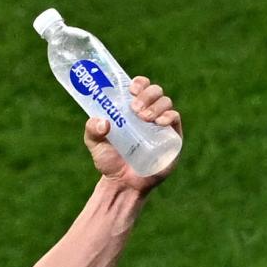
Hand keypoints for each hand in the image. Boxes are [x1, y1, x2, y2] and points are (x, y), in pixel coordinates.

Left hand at [85, 76, 181, 191]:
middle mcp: (150, 112)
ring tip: (144, 118)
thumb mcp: (95, 144)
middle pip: (155, 91)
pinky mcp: (172, 137)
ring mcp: (162, 124)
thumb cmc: (110, 161)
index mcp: (133, 109)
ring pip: (166, 102)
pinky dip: (169, 115)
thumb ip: (92, 130)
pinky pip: (175, 118)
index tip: (132, 89)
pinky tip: (159, 121)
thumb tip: (103, 122)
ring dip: (156, 105)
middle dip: (147, 94)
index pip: (141, 86)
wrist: (122, 184)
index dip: (139, 83)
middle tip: (135, 108)